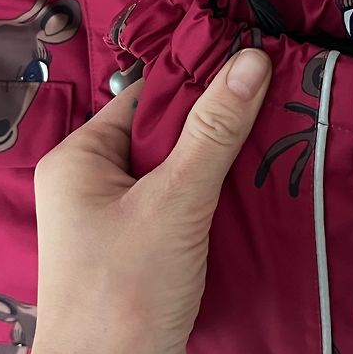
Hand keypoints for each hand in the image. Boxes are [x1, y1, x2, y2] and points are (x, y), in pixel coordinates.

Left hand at [31, 48, 271, 353]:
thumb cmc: (125, 292)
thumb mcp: (174, 202)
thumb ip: (213, 132)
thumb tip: (250, 61)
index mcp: (81, 157)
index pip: (145, 98)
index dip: (196, 84)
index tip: (250, 71)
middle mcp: (92, 181)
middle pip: (162, 133)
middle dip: (214, 127)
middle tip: (271, 106)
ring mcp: (114, 216)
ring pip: (175, 169)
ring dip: (217, 163)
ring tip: (271, 140)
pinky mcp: (138, 245)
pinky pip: (178, 202)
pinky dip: (211, 196)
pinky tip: (250, 187)